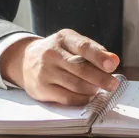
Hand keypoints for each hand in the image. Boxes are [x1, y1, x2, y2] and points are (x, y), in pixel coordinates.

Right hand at [0, 30, 120, 104]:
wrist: (25, 60)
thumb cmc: (58, 51)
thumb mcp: (72, 43)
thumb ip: (93, 51)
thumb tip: (113, 61)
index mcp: (64, 38)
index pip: (83, 47)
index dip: (100, 57)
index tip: (113, 64)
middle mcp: (52, 54)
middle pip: (81, 69)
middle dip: (101, 78)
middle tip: (113, 84)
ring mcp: (45, 72)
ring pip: (76, 86)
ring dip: (92, 89)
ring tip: (98, 88)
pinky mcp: (42, 89)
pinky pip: (68, 98)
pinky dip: (82, 99)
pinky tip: (88, 96)